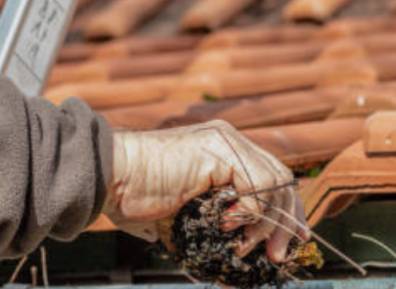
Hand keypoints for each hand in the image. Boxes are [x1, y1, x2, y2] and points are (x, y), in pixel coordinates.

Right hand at [104, 120, 306, 261]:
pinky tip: (228, 225)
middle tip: (277, 255)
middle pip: (281, 179)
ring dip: (268, 223)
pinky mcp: (219, 149)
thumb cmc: (131, 196)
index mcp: (222, 152)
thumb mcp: (182, 212)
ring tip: (245, 246)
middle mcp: (229, 141)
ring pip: (275, 182)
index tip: (285, 244)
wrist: (109, 176)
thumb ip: (208, 220)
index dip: (284, 212)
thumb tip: (229, 249)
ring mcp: (226, 142)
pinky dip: (251, 212)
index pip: (270, 178)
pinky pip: (257, 185)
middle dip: (287, 222)